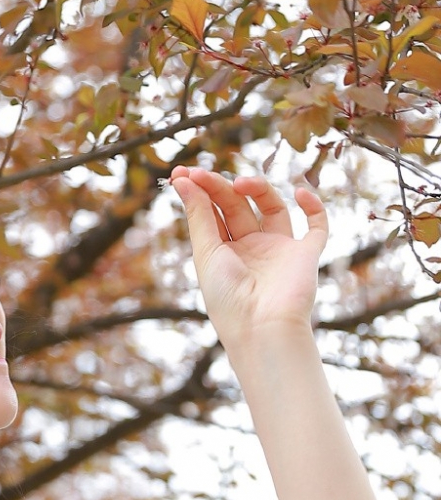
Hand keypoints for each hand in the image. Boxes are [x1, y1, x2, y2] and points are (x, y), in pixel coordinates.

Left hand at [170, 166, 327, 350]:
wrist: (262, 327)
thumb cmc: (227, 297)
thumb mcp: (206, 253)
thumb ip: (198, 215)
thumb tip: (183, 179)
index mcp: (223, 253)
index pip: (212, 213)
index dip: (201, 190)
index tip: (184, 172)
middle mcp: (251, 249)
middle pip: (237, 206)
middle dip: (220, 187)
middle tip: (203, 173)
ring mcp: (279, 250)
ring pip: (272, 207)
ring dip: (258, 189)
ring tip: (241, 182)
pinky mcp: (306, 254)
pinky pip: (316, 226)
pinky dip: (313, 206)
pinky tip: (298, 191)